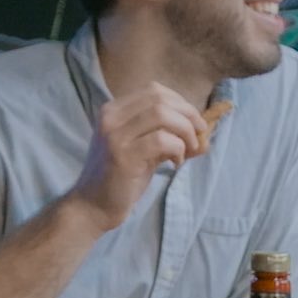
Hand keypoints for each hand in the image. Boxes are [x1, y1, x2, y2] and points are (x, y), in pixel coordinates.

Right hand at [71, 84, 210, 230]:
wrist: (92, 207)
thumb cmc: (120, 178)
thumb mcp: (146, 151)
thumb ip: (170, 137)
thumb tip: (206, 134)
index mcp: (113, 110)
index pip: (154, 90)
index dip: (181, 103)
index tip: (193, 122)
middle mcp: (111, 117)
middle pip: (160, 99)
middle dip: (188, 115)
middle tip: (198, 136)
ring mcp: (114, 135)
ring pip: (162, 115)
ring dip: (185, 131)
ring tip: (187, 151)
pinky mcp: (122, 155)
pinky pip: (162, 140)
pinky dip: (178, 149)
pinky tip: (175, 163)